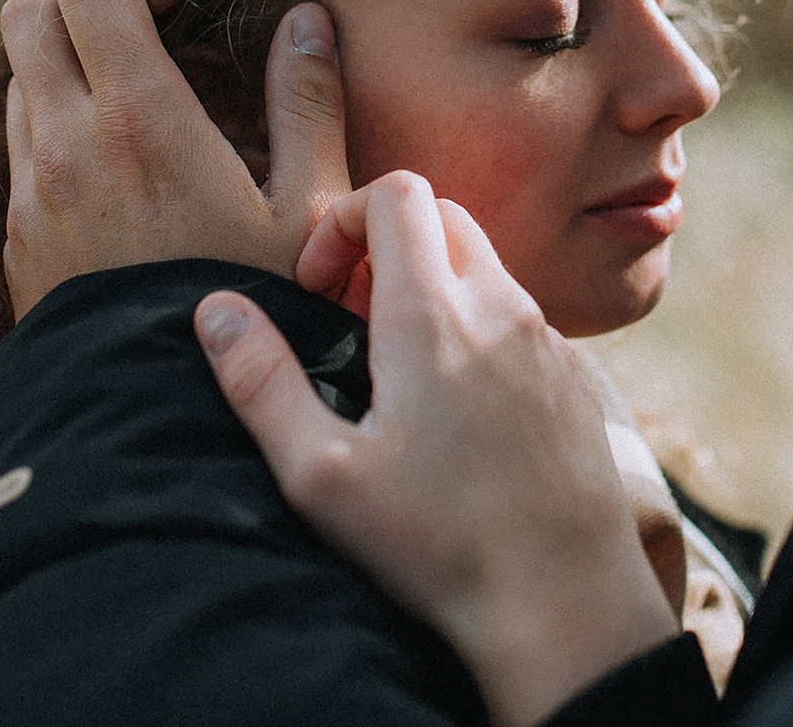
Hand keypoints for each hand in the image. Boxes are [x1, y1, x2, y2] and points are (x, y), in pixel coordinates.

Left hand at [1, 0, 350, 320]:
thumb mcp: (310, 210)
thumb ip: (308, 103)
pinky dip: (58, 133)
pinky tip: (121, 179)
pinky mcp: (15, 242)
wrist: (167, 425)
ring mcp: (30, 195)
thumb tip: (307, 21)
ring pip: (19, 80)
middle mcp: (67, 145)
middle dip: (82, 4)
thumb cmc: (258, 313)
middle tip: (146, 38)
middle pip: (26, 12)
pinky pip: (19, 150)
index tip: (174, 2)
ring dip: (68, 71)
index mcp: (141, 121)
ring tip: (138, 114)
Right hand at [194, 173, 680, 726]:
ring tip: (395, 370)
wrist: (565, 599)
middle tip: (347, 320)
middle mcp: (500, 308)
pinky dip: (477, 329)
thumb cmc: (438, 544)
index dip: (342, 219)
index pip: (396, 193)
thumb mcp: (321, 474)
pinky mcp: (574, 379)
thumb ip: (261, 381)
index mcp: (434, 315)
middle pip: (442, 215)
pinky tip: (455, 409)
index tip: (314, 289)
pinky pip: (520, 318)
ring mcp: (548, 340)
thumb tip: (217, 309)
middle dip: (384, 245)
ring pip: (485, 266)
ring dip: (432, 287)